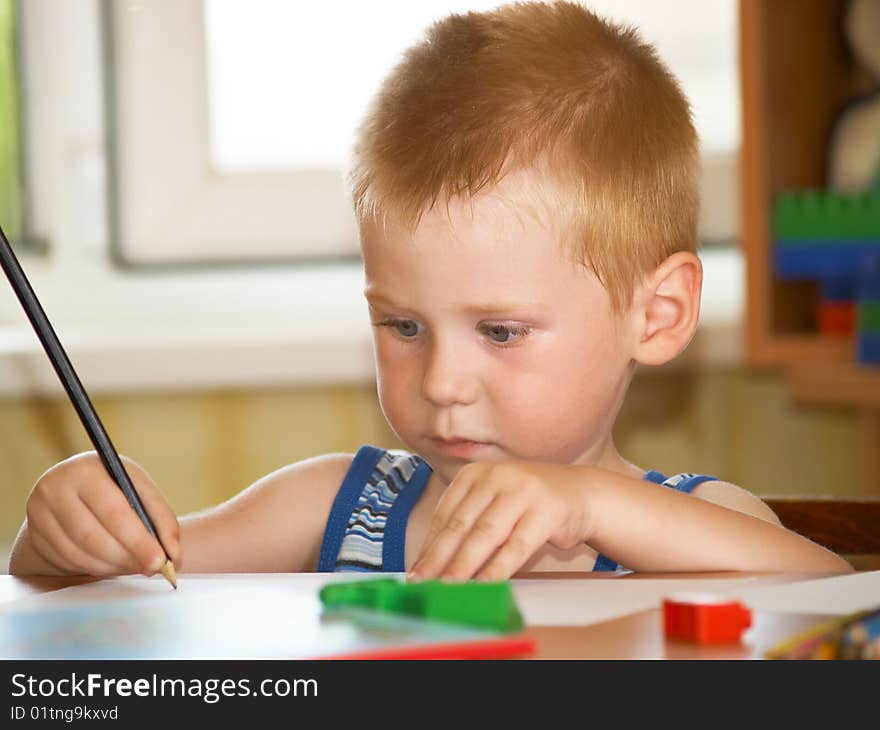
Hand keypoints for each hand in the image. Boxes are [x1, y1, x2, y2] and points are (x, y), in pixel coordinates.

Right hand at [21, 452, 179, 576]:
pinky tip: (113, 565)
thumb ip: (160, 518)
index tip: (160, 559)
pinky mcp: (35, 534)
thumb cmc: (113, 489)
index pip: (114, 510)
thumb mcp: (138, 489)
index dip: (138, 539)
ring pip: (80, 552)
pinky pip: (68, 561)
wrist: (70, 490)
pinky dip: (95, 568)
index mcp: (87, 470)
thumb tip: (173, 554)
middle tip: (152, 568)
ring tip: (135, 566)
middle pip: (93, 535)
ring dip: (113, 566)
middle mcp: (56, 488)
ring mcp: (39, 512)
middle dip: (128, 556)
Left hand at [409, 461, 591, 580]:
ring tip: (448, 588)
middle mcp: (495, 477)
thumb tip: (433, 561)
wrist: (579, 493)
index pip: (445, 513)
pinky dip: (497, 569)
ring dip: (463, 566)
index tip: (416, 571)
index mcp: (475, 473)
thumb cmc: (527, 504)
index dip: (429, 545)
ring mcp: (521, 492)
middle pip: (460, 524)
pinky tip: (484, 586)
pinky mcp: (544, 511)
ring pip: (485, 535)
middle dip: (438, 559)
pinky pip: (515, 546)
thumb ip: (467, 523)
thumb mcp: (493, 502)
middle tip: (422, 583)